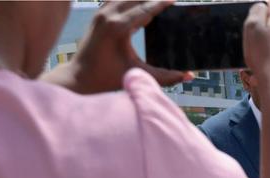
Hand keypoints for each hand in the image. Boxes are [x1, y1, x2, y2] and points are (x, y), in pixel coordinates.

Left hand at [41, 0, 191, 92]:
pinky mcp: (96, 17)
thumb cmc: (108, 78)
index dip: (161, 3)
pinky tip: (138, 2)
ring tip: (154, 0)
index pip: (145, 9)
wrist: (79, 78)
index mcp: (119, 28)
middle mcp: (108, 16)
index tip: (174, 0)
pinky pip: (115, 0)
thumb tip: (190, 75)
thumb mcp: (140, 75)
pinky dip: (128, 0)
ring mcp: (100, 14)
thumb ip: (167, 77)